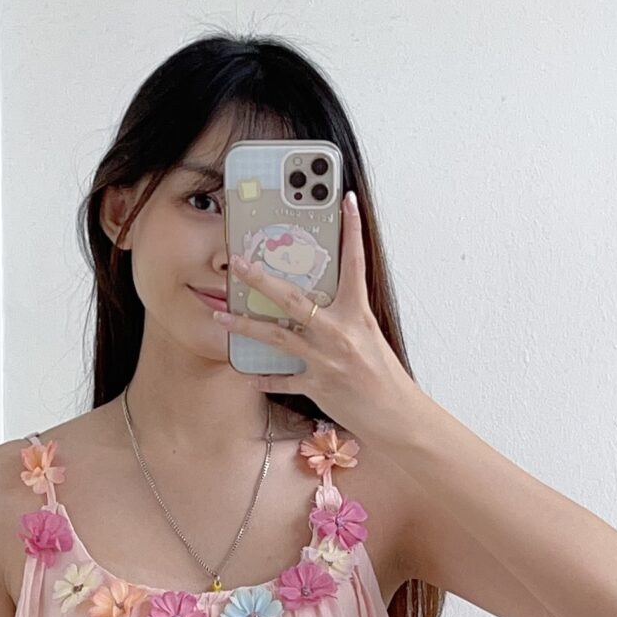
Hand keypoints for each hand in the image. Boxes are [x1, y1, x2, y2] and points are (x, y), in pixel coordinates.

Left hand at [225, 190, 422, 443]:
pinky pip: (282, 379)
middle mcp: (339, 332)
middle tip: (239, 262)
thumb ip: (344, 318)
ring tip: (221, 315)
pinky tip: (247, 372)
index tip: (347, 202)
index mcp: (357, 314)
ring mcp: (325, 359)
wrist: (396, 415)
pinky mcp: (317, 386)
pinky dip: (264, 377)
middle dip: (262, 280)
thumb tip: (318, 303)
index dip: (352, 230)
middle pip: (293, 299)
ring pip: (276, 337)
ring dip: (245, 325)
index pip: (355, 263)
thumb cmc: (384, 376)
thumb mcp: (369, 337)